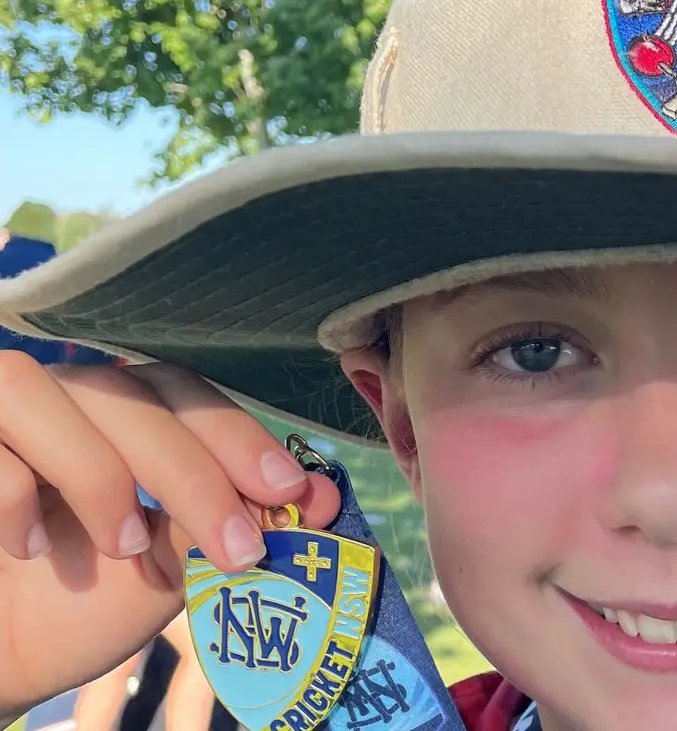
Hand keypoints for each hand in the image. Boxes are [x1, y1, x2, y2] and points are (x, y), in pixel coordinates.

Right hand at [0, 354, 341, 714]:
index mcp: (121, 415)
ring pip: (50, 391)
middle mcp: (63, 399)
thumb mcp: (171, 570)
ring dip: (102, 473)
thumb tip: (324, 499)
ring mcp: (1, 418)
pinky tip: (32, 547)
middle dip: (195, 469)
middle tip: (236, 547)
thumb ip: (233, 525)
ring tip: (124, 546)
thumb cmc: (79, 605)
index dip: (238, 435)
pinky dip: (15, 495)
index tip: (289, 492)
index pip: (185, 393)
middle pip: (132, 393)